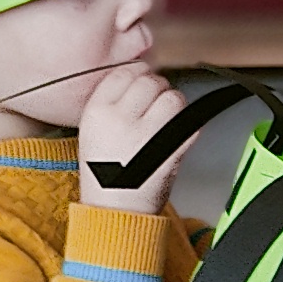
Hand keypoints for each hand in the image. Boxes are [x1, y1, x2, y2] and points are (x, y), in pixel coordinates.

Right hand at [76, 60, 184, 210]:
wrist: (115, 209)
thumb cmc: (104, 172)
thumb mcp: (93, 130)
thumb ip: (112, 102)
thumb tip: (140, 76)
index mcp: (97, 112)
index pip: (125, 72)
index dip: (139, 72)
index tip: (143, 79)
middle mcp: (121, 119)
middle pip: (151, 80)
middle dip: (159, 86)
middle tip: (158, 99)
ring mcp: (148, 135)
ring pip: (174, 98)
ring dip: (176, 103)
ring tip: (170, 116)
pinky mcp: (170, 151)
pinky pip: (190, 124)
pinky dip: (189, 127)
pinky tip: (177, 134)